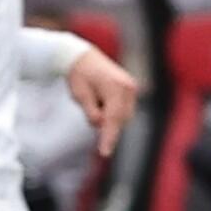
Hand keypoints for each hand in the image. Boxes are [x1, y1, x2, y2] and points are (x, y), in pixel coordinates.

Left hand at [66, 45, 138, 160]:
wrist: (83, 57)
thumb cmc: (79, 75)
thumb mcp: (80, 95)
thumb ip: (91, 112)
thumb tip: (100, 124)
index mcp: (114, 87)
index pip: (112, 119)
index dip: (108, 137)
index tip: (104, 153)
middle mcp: (128, 87)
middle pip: (119, 119)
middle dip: (105, 123)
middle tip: (89, 103)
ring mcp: (132, 88)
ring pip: (122, 117)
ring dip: (109, 116)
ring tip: (96, 97)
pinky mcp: (131, 90)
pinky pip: (123, 111)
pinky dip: (113, 111)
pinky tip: (102, 98)